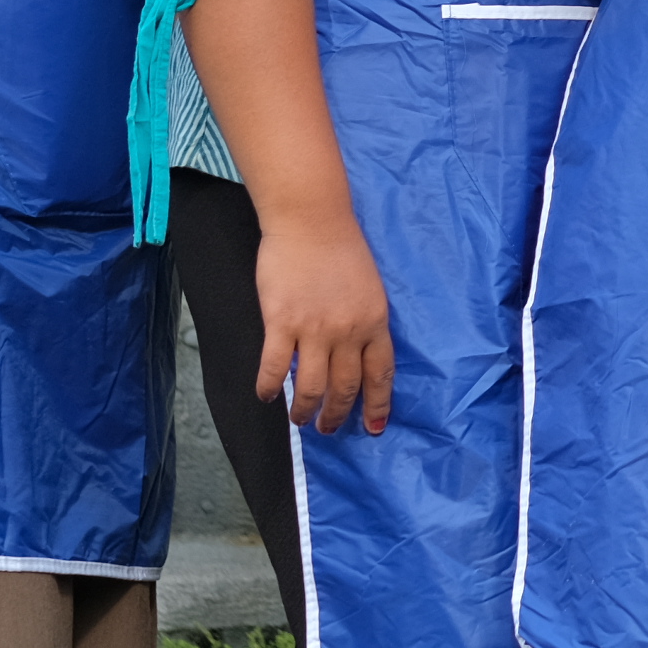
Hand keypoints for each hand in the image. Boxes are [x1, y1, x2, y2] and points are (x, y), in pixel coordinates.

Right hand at [255, 199, 394, 435]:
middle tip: (327, 427)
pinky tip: (267, 395)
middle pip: (345, 388)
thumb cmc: (340, 248)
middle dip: (336, 414)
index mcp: (375, 322)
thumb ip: (364, 322)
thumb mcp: (369, 288)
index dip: (377, 406)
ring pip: (312, 386)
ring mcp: (315, 329)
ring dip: (305, 409)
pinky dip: (269, 387)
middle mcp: (349, 332)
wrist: (311, 220)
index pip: (380, 375)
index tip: (373, 427)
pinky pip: (275, 368)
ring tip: (299, 418)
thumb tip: (354, 355)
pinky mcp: (282, 323)